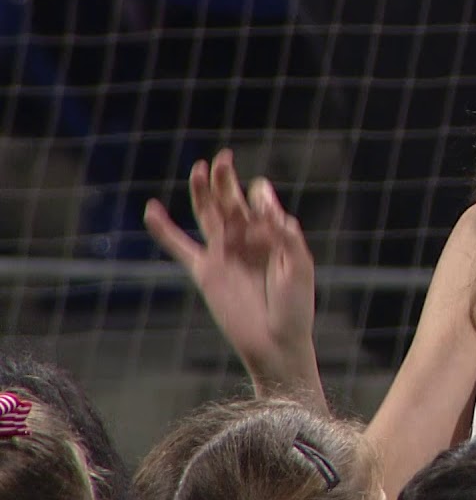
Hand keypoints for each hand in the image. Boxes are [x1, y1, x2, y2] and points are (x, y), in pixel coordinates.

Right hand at [144, 149, 317, 389]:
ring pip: (208, 215)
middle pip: (231, 201)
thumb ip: (286, 236)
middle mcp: (247, 240)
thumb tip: (270, 206)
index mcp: (273, 235)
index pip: (262, 203)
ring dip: (202, 192)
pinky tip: (151, 209)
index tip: (266, 215)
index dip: (261, 200)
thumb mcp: (299, 267)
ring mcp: (224, 254)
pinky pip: (179, 247)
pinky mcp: (205, 272)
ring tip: (199, 168)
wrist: (276, 343)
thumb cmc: (295, 307)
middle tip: (224, 157)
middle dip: (227, 180)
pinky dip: (164, 230)